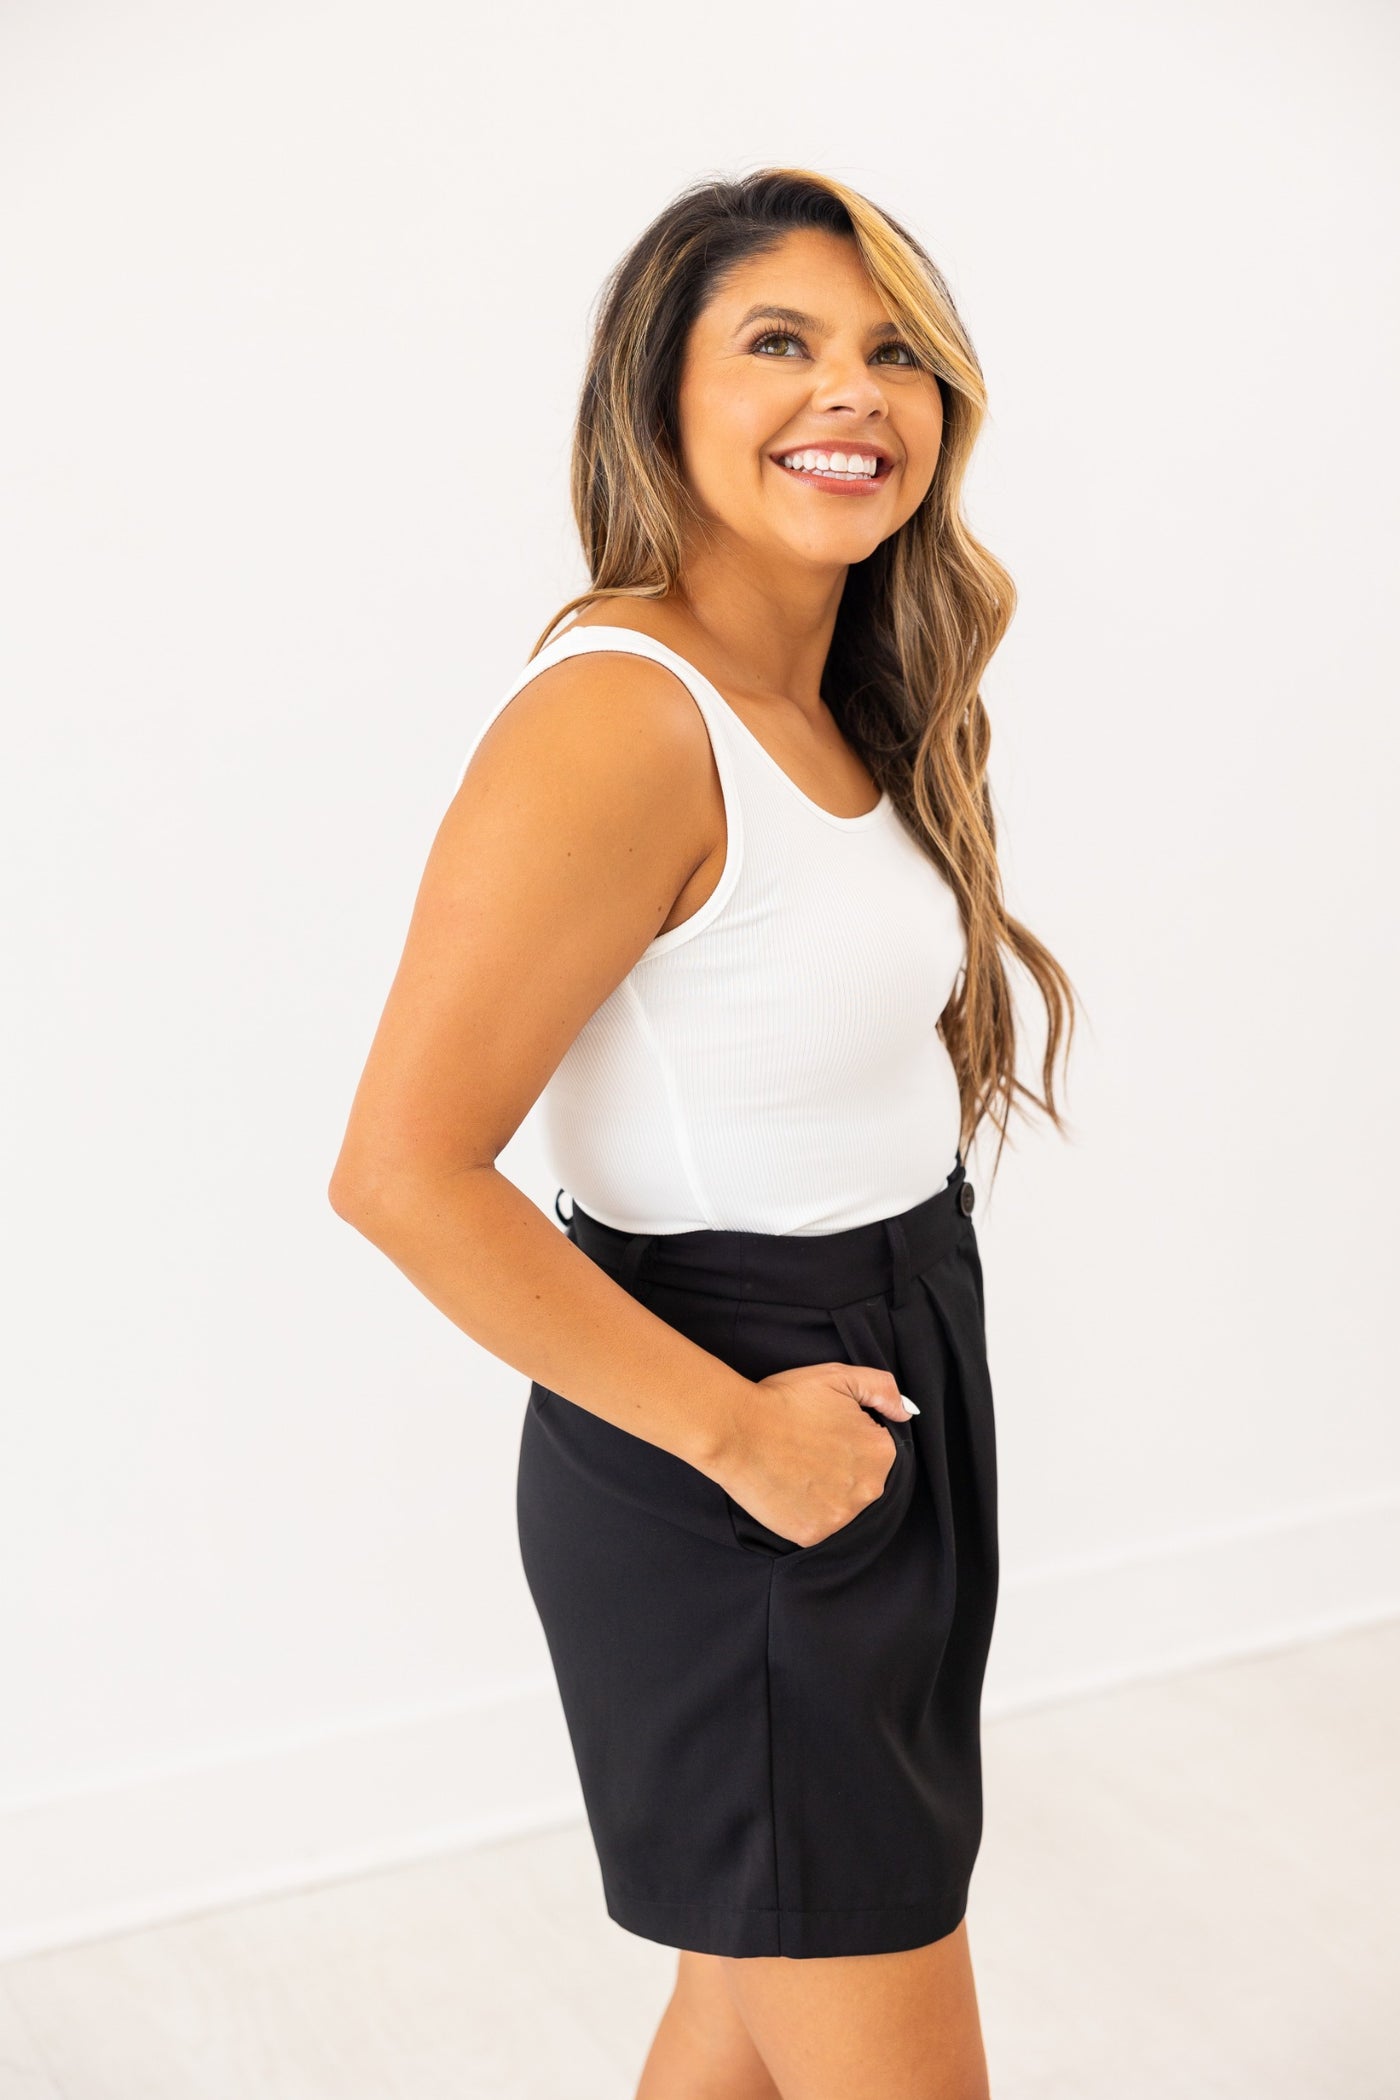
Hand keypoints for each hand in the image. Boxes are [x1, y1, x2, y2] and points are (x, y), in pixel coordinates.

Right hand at [709, 1362, 915, 1549]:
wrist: (737, 1430)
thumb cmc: (785, 1400)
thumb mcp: (839, 1376)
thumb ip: (883, 1389)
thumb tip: (905, 1413)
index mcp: (881, 1452)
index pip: (875, 1447)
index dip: (848, 1434)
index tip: (822, 1427)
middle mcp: (870, 1490)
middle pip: (861, 1479)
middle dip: (841, 1464)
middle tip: (806, 1446)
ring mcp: (841, 1517)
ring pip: (841, 1504)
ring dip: (825, 1489)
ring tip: (795, 1466)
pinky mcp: (813, 1534)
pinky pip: (817, 1523)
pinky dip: (805, 1510)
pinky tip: (787, 1487)